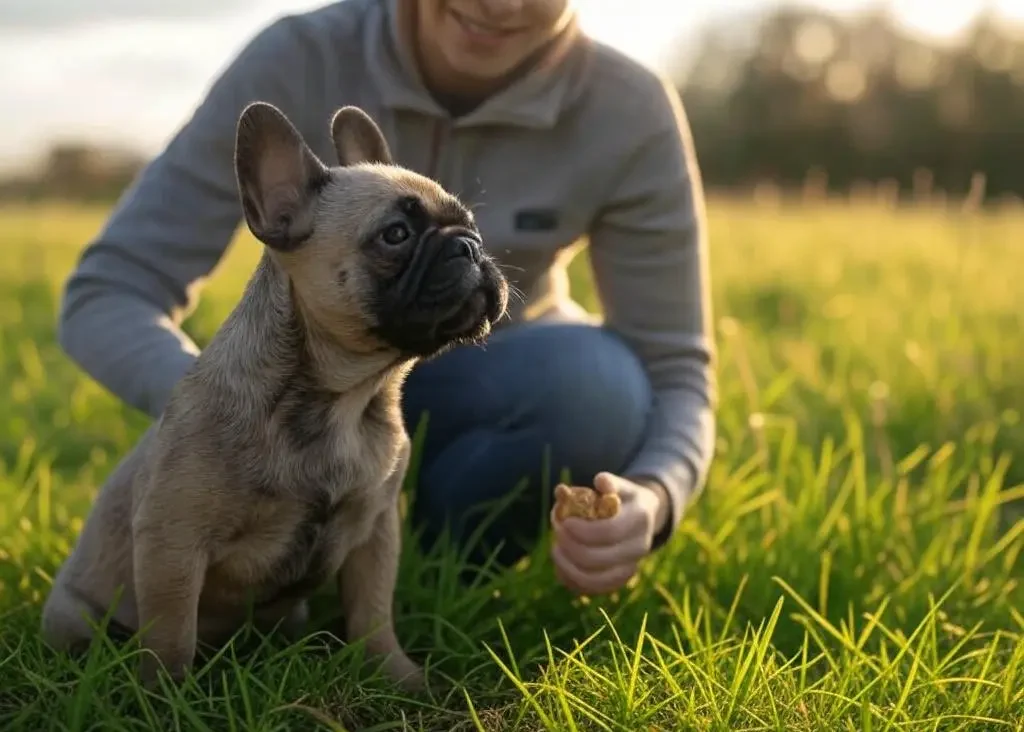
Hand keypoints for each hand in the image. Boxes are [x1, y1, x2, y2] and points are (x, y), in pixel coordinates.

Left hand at [550, 472, 668, 595]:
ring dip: (568, 567)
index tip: (564, 522)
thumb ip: (609, 482)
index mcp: (639, 519)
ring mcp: (631, 567)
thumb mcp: (620, 485)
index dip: (582, 530)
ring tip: (555, 550)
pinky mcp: (620, 580)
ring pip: (596, 580)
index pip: (609, 532)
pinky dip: (573, 580)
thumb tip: (600, 481)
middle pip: (599, 559)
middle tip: (556, 534)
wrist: (642, 517)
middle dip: (570, 547)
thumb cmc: (622, 497)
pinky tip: (561, 565)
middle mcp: (639, 547)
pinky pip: (594, 589)